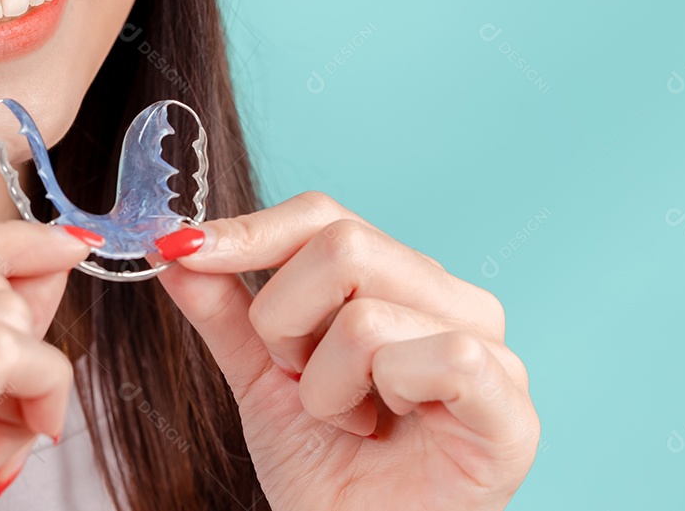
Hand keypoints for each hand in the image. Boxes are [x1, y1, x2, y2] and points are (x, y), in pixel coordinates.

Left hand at [154, 192, 538, 510]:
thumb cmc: (326, 469)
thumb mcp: (261, 378)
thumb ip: (225, 309)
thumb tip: (174, 244)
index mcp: (400, 281)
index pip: (325, 215)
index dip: (252, 230)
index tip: (184, 249)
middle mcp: (451, 298)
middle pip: (343, 246)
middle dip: (284, 323)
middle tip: (296, 380)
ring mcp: (493, 348)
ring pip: (370, 315)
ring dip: (326, 385)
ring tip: (348, 420)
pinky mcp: (510, 408)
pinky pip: (443, 357)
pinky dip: (389, 396)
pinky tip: (389, 428)